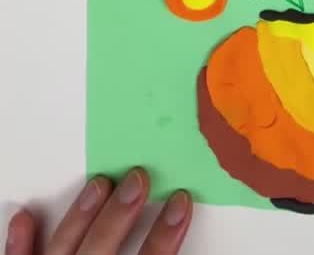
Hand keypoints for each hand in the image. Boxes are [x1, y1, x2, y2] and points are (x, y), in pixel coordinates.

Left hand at [5, 169, 191, 254]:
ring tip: (99, 183)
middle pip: (102, 247)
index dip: (165, 235)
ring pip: (63, 248)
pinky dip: (20, 243)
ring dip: (80, 215)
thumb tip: (180, 237)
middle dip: (121, 211)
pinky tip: (24, 216)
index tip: (181, 204)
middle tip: (138, 178)